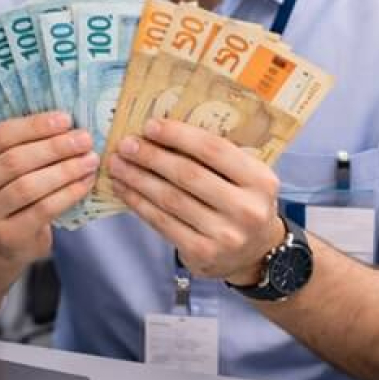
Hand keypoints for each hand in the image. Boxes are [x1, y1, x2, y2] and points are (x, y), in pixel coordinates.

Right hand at [0, 111, 98, 268]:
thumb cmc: (7, 192)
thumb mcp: (1, 165)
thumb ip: (23, 143)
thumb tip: (66, 123)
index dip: (35, 126)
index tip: (66, 119)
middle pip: (14, 160)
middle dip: (55, 147)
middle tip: (84, 139)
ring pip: (28, 186)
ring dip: (65, 170)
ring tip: (89, 160)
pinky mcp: (5, 237)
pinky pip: (42, 209)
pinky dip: (68, 194)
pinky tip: (85, 183)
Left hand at [108, 118, 284, 282]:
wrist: (255, 252)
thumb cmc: (243, 202)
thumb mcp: (246, 176)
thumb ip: (217, 157)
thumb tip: (163, 131)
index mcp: (260, 180)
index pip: (214, 150)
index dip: (178, 136)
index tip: (150, 126)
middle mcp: (246, 209)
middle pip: (188, 175)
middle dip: (151, 157)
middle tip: (126, 145)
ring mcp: (224, 235)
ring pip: (171, 199)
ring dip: (138, 179)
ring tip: (118, 165)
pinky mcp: (202, 253)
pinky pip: (162, 223)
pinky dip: (139, 204)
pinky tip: (125, 190)